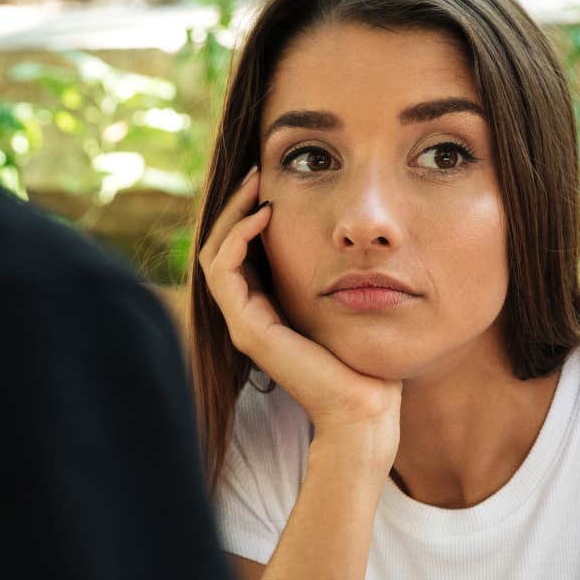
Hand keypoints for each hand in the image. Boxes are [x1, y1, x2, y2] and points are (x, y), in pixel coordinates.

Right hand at [198, 167, 401, 469]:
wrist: (366, 407)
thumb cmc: (366, 359)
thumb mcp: (347, 303)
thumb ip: (336, 276)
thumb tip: (352, 237)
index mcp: (267, 309)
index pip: (238, 252)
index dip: (247, 213)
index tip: (271, 181)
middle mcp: (248, 316)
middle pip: (219, 247)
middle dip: (235, 206)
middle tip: (256, 172)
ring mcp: (244, 324)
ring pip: (214, 254)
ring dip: (232, 215)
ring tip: (257, 187)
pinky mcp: (248, 331)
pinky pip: (224, 271)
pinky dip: (238, 238)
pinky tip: (265, 216)